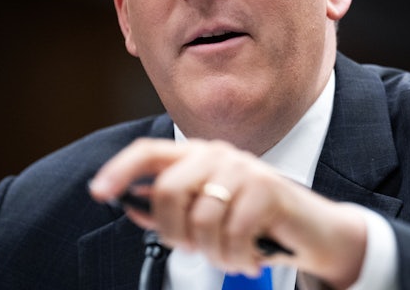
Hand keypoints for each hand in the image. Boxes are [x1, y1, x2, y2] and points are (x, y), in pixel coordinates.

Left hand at [88, 138, 365, 287]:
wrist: (310, 229)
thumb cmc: (256, 221)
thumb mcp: (210, 214)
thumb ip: (174, 209)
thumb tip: (132, 207)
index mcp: (199, 155)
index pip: (149, 152)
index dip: (120, 170)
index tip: (99, 192)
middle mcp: (218, 154)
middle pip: (168, 191)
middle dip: (175, 233)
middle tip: (196, 249)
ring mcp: (243, 168)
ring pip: (200, 219)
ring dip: (213, 253)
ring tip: (230, 255)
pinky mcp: (265, 188)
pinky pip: (231, 234)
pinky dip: (236, 257)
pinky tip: (248, 256)